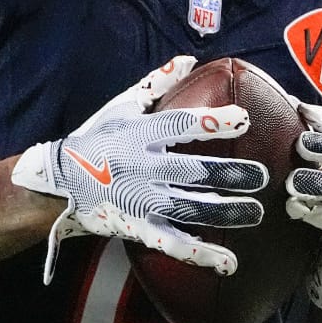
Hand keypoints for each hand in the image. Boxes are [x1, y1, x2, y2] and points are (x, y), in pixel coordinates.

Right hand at [12, 56, 267, 281]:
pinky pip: (173, 244)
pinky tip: (229, 263)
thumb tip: (189, 59)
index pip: (180, 125)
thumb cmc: (94, 140)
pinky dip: (200, 255)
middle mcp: (142, 169)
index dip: (212, 122)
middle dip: (229, 174)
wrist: (59, 183)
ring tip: (256, 212)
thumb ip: (156, 84)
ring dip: (225, 213)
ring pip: (188, 208)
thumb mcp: (121, 106)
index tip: (243, 119)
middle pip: (191, 172)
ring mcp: (141, 202)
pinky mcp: (139, 229)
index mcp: (139, 136)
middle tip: (262, 176)